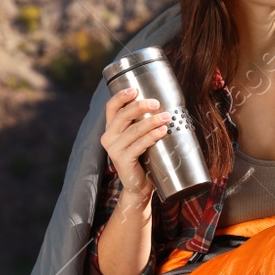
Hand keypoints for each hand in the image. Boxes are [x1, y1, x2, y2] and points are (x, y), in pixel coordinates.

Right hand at [101, 87, 169, 205]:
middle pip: (123, 116)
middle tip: (156, 103)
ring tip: (165, 117)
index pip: (111, 107)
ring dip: (151, 122)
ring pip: (133, 130)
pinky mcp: (122, 161)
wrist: (138, 185)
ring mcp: (114, 150)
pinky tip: (162, 131)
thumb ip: (142, 122)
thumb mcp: (138, 137)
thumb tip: (162, 103)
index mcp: (111, 128)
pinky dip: (151, 137)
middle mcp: (108, 137)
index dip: (121, 96)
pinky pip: (138, 145)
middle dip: (140, 107)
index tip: (135, 89)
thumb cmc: (142, 157)